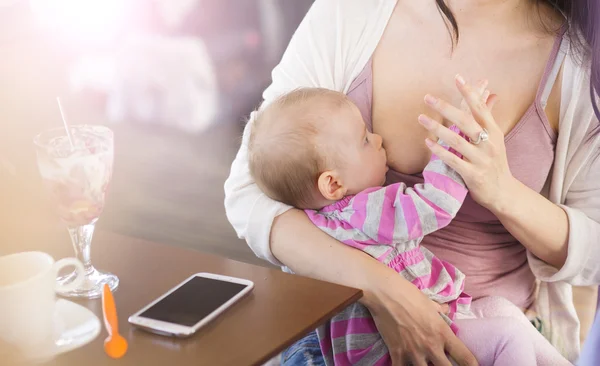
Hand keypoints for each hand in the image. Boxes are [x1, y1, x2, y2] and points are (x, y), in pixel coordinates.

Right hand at [366, 278, 477, 365]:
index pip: (465, 357)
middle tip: (445, 365)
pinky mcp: (397, 353)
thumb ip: (440, 310)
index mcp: (443, 333)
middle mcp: (431, 346)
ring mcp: (414, 352)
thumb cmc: (409, 294)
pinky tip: (404, 365)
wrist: (386, 293)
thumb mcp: (430, 302)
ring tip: (423, 363)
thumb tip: (446, 309)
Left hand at [418, 74, 513, 209]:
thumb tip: (491, 94)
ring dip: (437, 128)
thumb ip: (488, 117)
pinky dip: (440, 151)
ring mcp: (481, 159)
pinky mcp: (473, 174)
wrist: (503, 192)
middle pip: (466, 121)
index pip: (481, 108)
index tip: (457, 78)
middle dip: (446, 108)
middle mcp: (489, 143)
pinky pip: (453, 160)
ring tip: (421, 118)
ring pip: (456, 140)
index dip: (470, 92)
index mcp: (494, 131)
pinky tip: (428, 142)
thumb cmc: (495, 162)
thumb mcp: (495, 138)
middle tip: (428, 98)